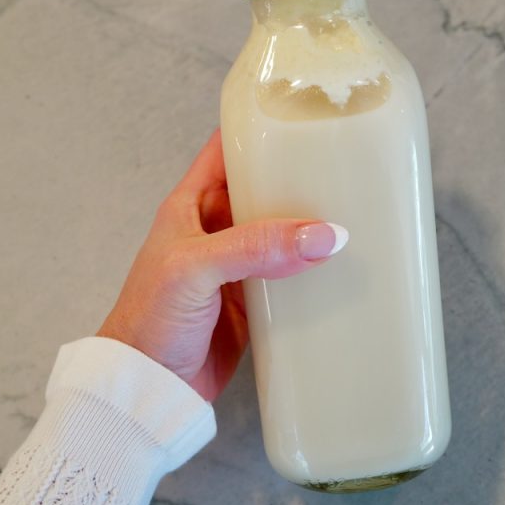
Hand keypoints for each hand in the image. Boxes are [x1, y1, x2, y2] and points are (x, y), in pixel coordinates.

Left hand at [97, 129, 347, 401]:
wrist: (146, 388)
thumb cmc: (149, 320)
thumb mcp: (196, 270)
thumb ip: (255, 247)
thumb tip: (323, 234)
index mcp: (192, 205)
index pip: (226, 149)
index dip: (259, 129)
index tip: (304, 116)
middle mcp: (216, 229)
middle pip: (265, 190)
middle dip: (300, 180)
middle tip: (348, 168)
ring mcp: (236, 267)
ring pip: (282, 235)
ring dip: (311, 229)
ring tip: (358, 214)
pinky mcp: (253, 304)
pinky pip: (289, 278)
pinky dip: (313, 273)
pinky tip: (342, 270)